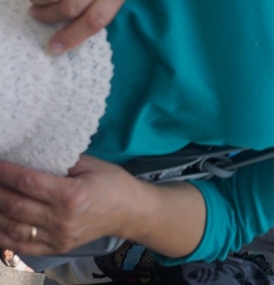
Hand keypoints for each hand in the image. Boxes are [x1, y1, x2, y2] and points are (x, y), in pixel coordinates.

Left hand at [0, 155, 143, 255]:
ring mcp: (58, 236)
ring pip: (12, 226)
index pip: (27, 182)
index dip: (5, 172)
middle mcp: (62, 219)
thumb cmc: (112, 183)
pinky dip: (3, 236)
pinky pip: (21, 246)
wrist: (130, 211)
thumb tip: (30, 155)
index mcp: (71, 194)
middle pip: (14, 205)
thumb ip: (60, 161)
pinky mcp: (57, 248)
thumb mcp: (90, 165)